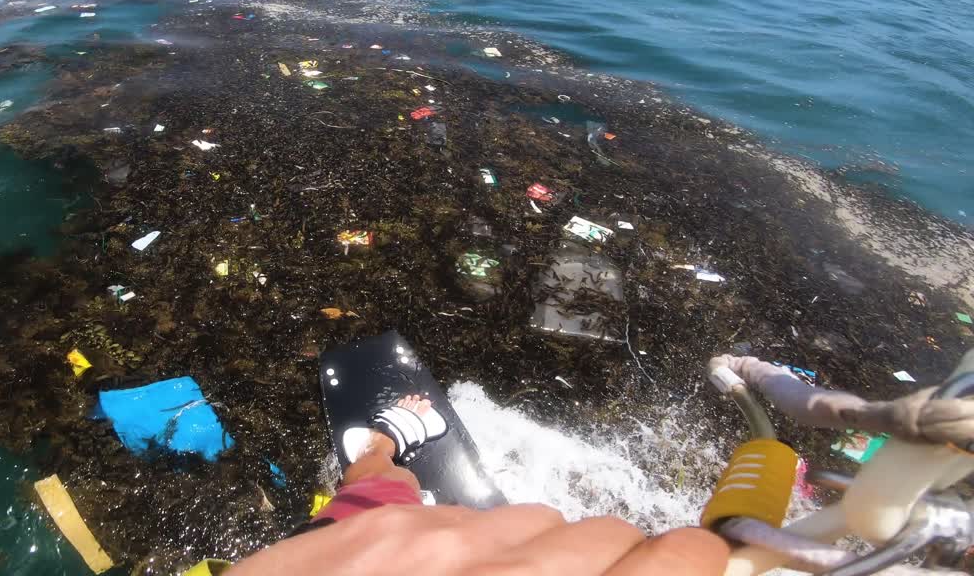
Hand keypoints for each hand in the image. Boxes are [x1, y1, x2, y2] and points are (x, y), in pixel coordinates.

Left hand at [229, 504, 726, 574]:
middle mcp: (499, 571)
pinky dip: (481, 541)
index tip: (697, 566)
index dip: (691, 563)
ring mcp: (436, 540)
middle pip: (606, 535)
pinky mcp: (383, 522)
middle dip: (617, 566)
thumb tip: (626, 574)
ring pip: (540, 516)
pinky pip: (470, 511)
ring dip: (545, 551)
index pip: (658, 565)